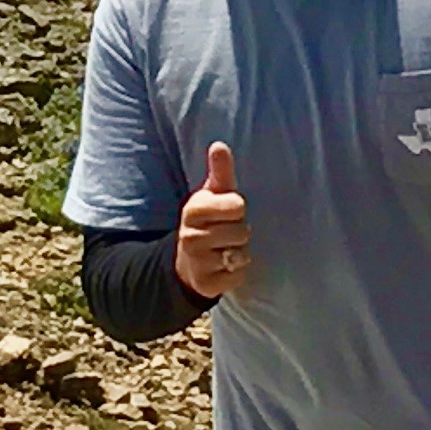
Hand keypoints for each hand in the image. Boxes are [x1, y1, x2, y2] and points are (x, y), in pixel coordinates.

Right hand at [177, 144, 250, 300]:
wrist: (187, 261)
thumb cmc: (208, 220)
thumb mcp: (213, 194)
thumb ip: (220, 171)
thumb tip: (219, 145)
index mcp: (193, 209)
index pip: (237, 205)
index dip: (237, 208)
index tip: (227, 211)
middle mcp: (190, 236)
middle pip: (242, 231)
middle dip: (240, 232)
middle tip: (226, 232)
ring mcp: (197, 261)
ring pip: (240, 254)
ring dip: (240, 252)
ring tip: (225, 249)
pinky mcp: (206, 284)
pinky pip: (238, 276)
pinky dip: (237, 272)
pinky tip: (224, 267)